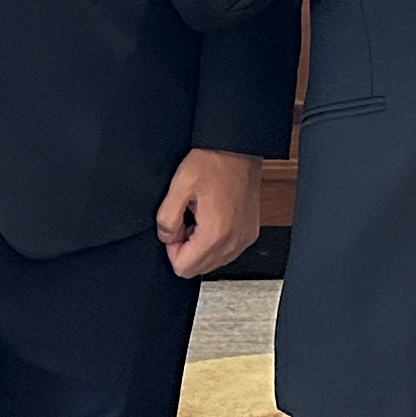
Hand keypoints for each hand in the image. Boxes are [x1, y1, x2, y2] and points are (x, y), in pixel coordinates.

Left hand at [155, 149, 262, 279]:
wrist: (238, 148)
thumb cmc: (213, 162)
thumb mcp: (178, 186)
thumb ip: (166, 219)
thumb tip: (167, 238)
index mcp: (215, 233)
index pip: (183, 268)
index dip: (172, 248)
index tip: (176, 225)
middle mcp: (234, 241)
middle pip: (198, 268)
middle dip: (187, 249)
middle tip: (187, 218)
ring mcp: (244, 239)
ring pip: (213, 262)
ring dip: (201, 246)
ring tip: (201, 216)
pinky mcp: (249, 233)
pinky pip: (227, 252)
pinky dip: (216, 241)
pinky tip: (213, 217)